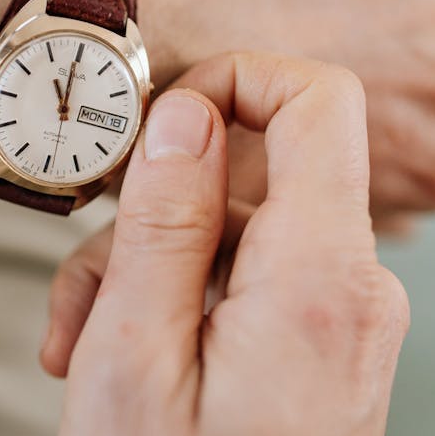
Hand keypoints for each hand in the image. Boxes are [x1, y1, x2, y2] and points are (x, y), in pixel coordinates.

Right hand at [48, 54, 408, 435]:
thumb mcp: (133, 351)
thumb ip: (164, 218)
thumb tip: (187, 114)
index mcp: (321, 281)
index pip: (320, 102)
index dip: (238, 80)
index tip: (167, 115)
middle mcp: (353, 290)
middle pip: (250, 181)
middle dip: (151, 215)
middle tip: (80, 288)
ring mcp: (340, 318)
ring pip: (233, 236)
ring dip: (146, 271)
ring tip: (82, 345)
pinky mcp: (319, 340)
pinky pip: (246, 282)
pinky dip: (178, 301)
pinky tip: (123, 355)